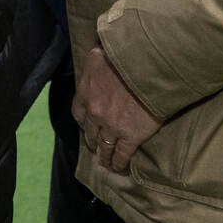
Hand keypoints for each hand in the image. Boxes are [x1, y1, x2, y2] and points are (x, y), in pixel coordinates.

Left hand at [73, 46, 162, 174]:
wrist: (145, 68)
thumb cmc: (123, 55)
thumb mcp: (98, 54)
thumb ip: (94, 61)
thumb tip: (95, 56)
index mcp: (85, 92)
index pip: (78, 112)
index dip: (82, 121)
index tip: (86, 125)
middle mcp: (94, 112)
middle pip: (89, 132)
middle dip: (92, 140)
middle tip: (95, 147)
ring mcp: (111, 126)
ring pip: (104, 147)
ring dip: (103, 156)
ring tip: (105, 163)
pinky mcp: (130, 136)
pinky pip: (122, 155)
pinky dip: (119, 163)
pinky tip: (119, 168)